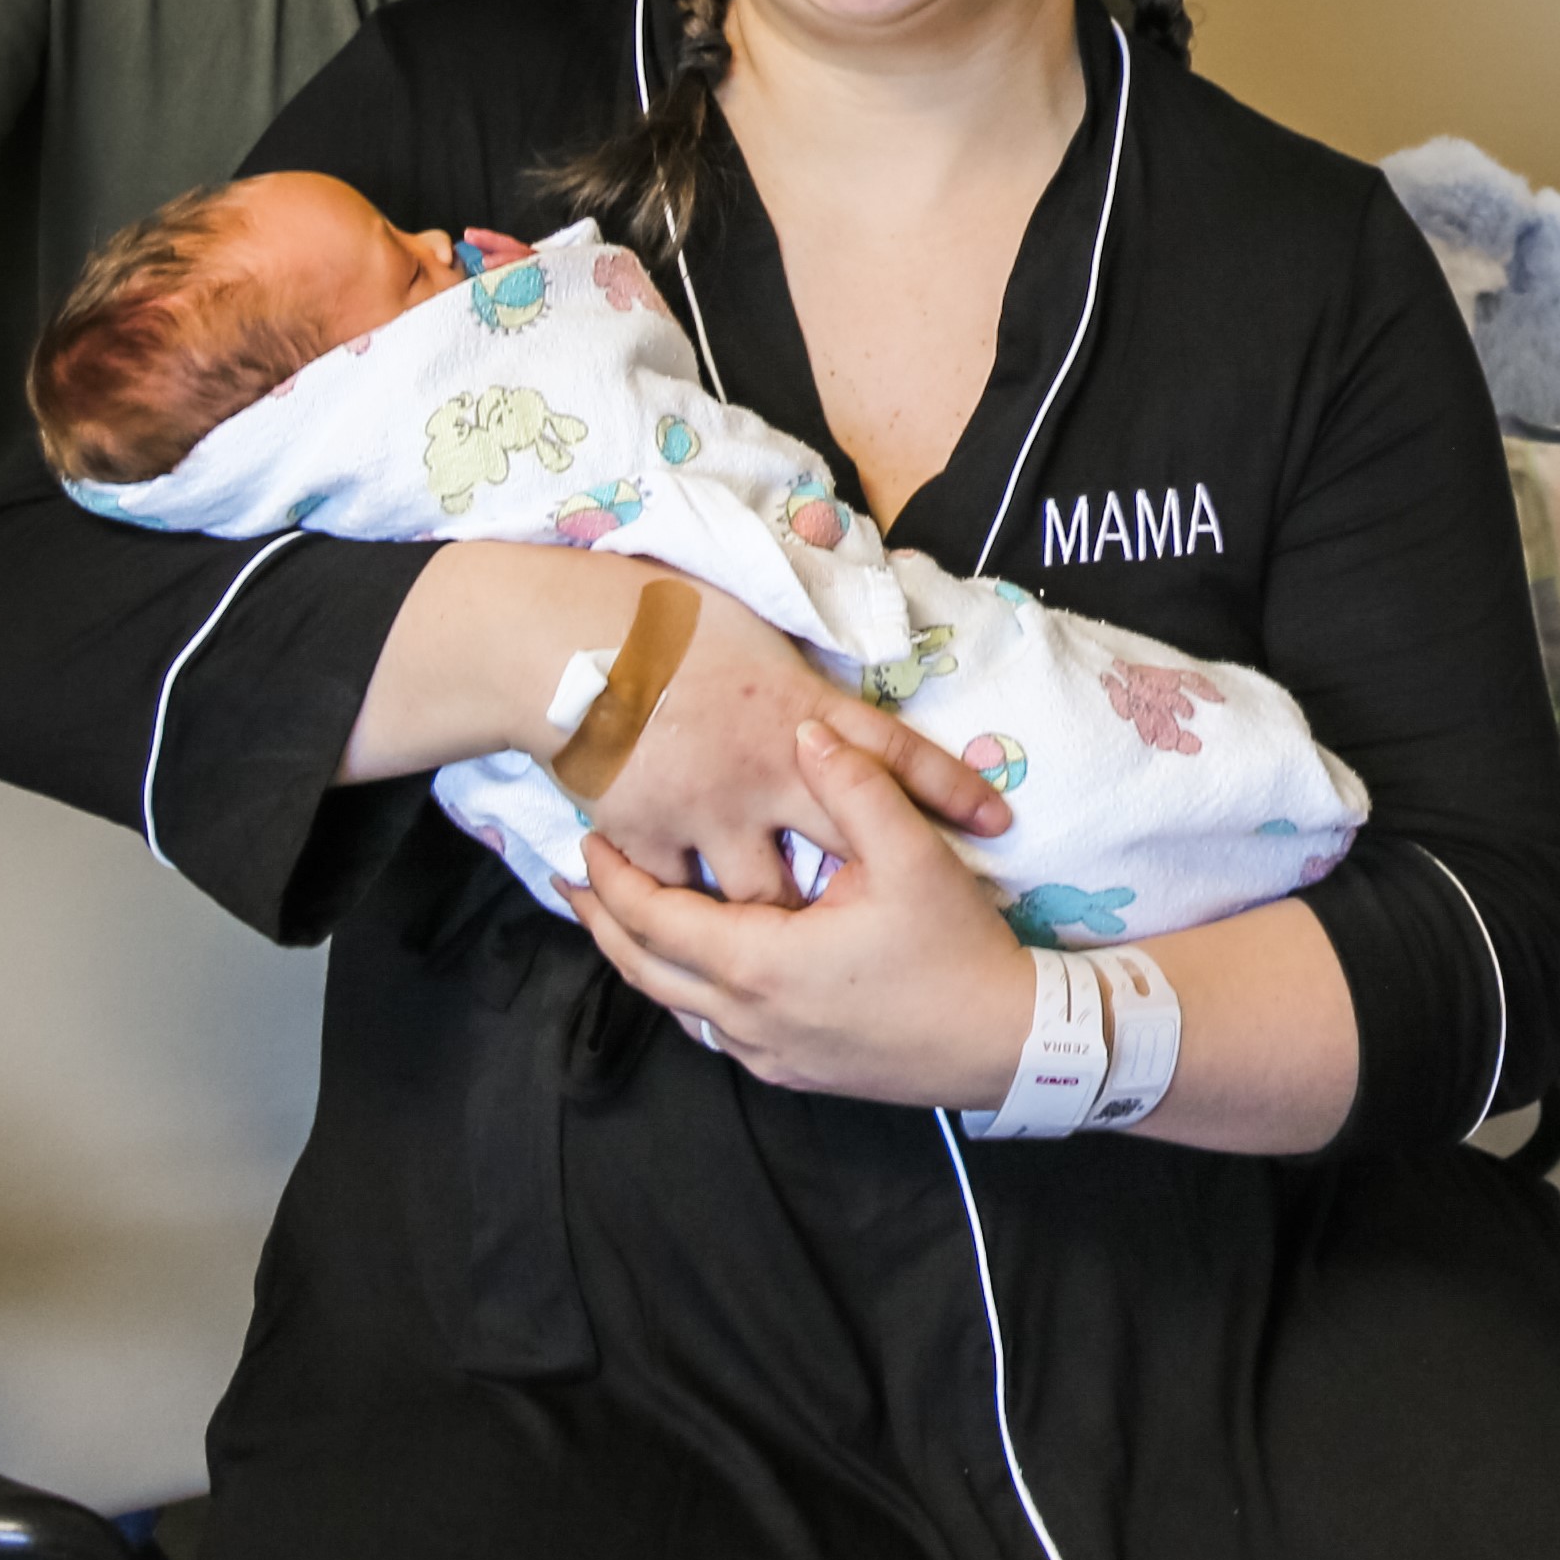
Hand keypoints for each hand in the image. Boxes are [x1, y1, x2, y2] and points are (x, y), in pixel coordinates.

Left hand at [575, 724, 1034, 1105]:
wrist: (1005, 1046)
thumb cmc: (957, 952)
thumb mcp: (913, 858)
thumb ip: (855, 786)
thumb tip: (808, 730)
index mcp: (760, 964)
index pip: (654, 919)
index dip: (612, 879)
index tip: (586, 839)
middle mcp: (746, 1018)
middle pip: (643, 970)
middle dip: (602, 921)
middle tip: (574, 879)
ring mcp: (766, 1052)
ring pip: (674, 1005)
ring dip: (641, 958)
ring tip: (622, 916)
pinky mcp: (791, 1070)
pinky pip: (712, 1028)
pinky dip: (686, 991)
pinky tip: (696, 964)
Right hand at [589, 612, 1007, 905]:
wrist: (562, 642)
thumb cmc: (657, 615)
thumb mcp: (752, 626)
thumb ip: (798, 677)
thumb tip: (827, 696)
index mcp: (800, 711)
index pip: (896, 752)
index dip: (951, 787)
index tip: (998, 819)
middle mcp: (766, 771)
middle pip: (840, 845)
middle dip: (868, 883)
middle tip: (897, 911)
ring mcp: (708, 812)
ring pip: (762, 894)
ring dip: (778, 913)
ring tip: (798, 944)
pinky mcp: (649, 837)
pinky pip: (680, 897)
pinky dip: (687, 913)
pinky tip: (695, 933)